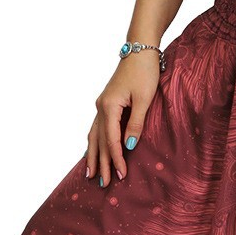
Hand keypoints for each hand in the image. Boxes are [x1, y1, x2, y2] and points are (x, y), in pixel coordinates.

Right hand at [86, 51, 158, 188]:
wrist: (139, 50)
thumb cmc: (145, 72)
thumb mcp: (144, 98)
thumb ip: (136, 122)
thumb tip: (130, 145)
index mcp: (109, 106)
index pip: (111, 140)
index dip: (116, 159)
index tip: (121, 176)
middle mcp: (101, 107)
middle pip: (99, 141)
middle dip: (101, 163)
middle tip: (102, 184)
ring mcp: (101, 105)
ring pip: (94, 135)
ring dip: (93, 155)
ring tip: (90, 174)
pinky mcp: (106, 103)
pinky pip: (96, 128)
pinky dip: (94, 142)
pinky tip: (91, 150)